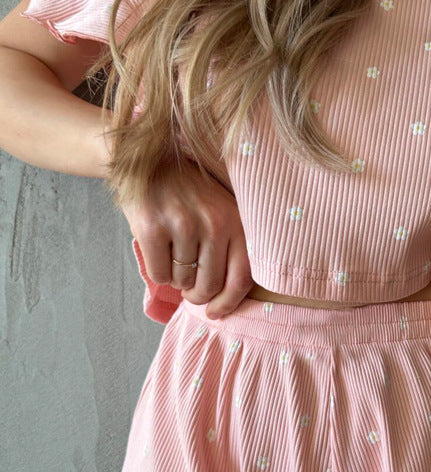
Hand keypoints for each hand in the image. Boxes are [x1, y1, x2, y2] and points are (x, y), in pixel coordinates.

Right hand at [120, 159, 252, 318]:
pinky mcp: (151, 227)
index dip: (229, 303)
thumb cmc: (189, 195)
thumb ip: (231, 247)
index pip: (241, 278)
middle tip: (190, 288)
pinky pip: (160, 275)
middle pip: (209, 286)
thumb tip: (228, 300)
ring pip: (182, 282)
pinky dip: (158, 273)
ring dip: (176, 279)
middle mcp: (213, 222)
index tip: (216, 313)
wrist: (147, 158)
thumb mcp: (221, 211)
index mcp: (235, 221)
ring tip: (173, 255)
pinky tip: (158, 252)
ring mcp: (182, 223)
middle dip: (197, 295)